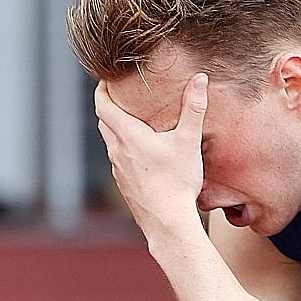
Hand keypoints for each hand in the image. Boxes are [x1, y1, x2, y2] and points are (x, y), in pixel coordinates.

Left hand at [95, 72, 207, 237]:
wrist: (168, 222)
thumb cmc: (177, 181)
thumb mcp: (188, 141)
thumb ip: (194, 108)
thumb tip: (200, 78)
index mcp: (127, 135)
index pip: (102, 105)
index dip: (101, 89)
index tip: (106, 80)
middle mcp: (117, 151)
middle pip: (103, 122)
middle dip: (109, 108)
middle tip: (121, 99)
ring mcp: (118, 171)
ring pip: (111, 143)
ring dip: (117, 132)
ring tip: (134, 126)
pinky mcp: (124, 186)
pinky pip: (119, 163)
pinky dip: (125, 152)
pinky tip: (143, 157)